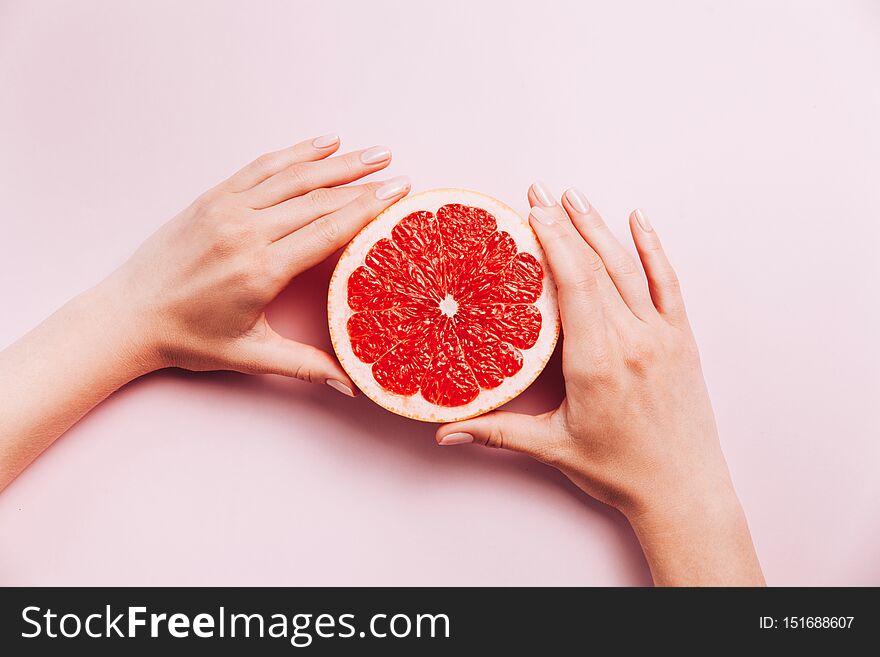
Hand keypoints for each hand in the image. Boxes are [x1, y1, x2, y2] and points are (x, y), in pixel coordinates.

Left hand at [104, 135, 410, 392]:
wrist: (128, 316)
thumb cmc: (187, 339)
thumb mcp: (250, 355)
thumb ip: (305, 366)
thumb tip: (349, 385)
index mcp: (261, 269)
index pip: (328, 230)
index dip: (367, 210)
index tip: (399, 195)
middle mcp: (246, 231)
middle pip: (318, 198)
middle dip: (363, 184)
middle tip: (399, 174)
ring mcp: (227, 209)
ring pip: (293, 176)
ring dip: (337, 162)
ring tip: (373, 152)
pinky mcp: (212, 198)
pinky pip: (261, 167)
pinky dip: (295, 153)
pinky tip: (322, 144)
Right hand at [436, 182, 763, 584]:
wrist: (684, 492)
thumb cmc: (619, 472)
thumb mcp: (553, 448)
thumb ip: (496, 431)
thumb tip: (445, 431)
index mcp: (596, 362)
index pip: (573, 284)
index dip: (552, 241)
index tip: (532, 210)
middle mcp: (631, 340)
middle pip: (595, 266)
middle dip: (566, 224)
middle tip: (540, 191)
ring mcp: (662, 336)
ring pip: (628, 268)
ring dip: (600, 228)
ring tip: (575, 196)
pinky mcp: (682, 340)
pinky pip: (669, 284)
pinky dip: (655, 249)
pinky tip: (640, 220)